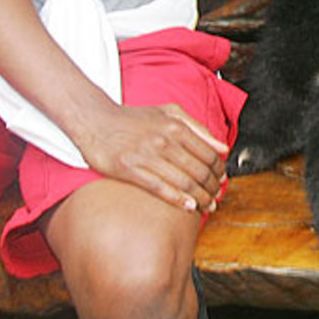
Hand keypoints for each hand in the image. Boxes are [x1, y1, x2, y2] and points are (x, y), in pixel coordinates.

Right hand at [76, 102, 228, 214]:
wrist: (96, 120)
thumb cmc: (133, 117)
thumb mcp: (169, 112)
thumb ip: (198, 128)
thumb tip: (223, 147)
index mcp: (176, 127)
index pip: (208, 153)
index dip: (219, 170)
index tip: (222, 179)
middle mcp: (164, 141)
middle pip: (199, 170)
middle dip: (213, 187)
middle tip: (217, 196)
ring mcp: (146, 156)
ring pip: (183, 182)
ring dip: (201, 197)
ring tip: (208, 205)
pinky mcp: (129, 170)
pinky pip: (159, 188)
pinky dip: (178, 199)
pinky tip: (189, 206)